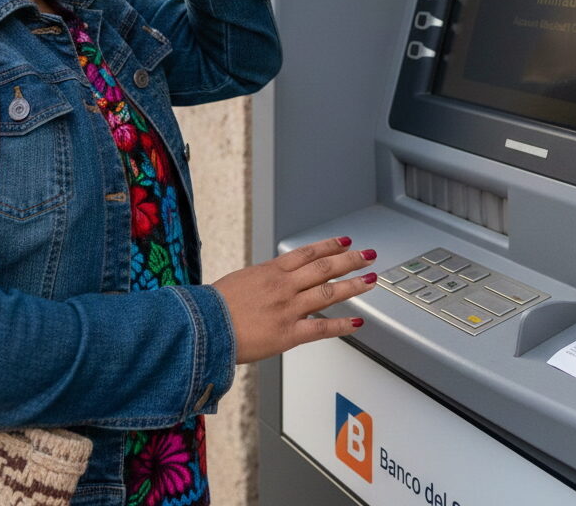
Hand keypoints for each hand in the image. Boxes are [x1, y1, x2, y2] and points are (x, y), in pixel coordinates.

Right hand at [212, 237, 377, 363]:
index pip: (308, 252)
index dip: (330, 246)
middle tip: (368, 255)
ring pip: (329, 292)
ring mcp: (288, 309)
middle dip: (350, 260)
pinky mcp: (288, 334)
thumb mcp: (242, 280)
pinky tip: (356, 322)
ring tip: (371, 279)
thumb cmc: (216, 306)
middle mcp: (284, 286)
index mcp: (271, 271)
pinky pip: (322, 328)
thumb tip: (275, 278)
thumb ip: (263, 279)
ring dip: (354, 285)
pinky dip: (342, 325)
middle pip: (325, 267)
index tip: (345, 242)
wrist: (204, 325)